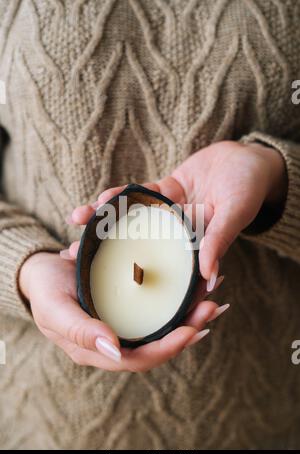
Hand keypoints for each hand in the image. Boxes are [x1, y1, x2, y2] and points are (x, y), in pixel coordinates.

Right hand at [20, 252, 223, 371]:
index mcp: (99, 349)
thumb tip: (115, 351)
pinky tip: (193, 284)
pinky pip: (157, 305)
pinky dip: (177, 297)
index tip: (192, 331)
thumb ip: (80, 331)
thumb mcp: (55, 309)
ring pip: (163, 323)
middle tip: (212, 306)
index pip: (140, 359)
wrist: (41, 272)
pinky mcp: (128, 304)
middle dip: (189, 327)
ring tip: (211, 295)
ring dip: (189, 311)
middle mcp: (117, 339)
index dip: (167, 348)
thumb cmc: (44, 290)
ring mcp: (124, 322)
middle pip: (159, 341)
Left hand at [66, 140, 285, 285]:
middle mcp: (176, 233)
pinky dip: (122, 195)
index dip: (135, 276)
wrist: (248, 158)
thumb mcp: (235, 213)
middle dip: (107, 248)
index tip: (106, 285)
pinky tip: (101, 198)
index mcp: (193, 247)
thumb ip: (220, 239)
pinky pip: (140, 195)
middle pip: (138, 244)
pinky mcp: (165, 192)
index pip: (162, 267)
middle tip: (76, 254)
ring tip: (78, 219)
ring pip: (133, 218)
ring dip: (106, 218)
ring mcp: (168, 213)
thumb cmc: (248, 188)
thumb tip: (209, 276)